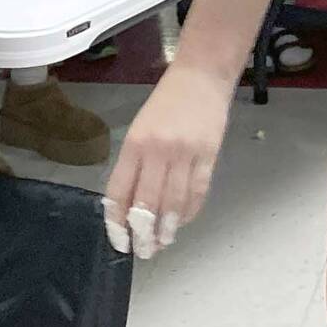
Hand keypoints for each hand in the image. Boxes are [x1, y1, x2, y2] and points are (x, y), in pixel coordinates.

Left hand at [102, 62, 232, 258]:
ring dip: (167, 229)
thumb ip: (135, 162)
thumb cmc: (167, 101)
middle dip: (143, 233)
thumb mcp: (141, 127)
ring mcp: (185, 154)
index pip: (120, 191)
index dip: (117, 220)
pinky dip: (189, 212)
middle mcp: (157, 151)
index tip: (119, 239)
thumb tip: (130, 202)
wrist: (201, 76)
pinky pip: (197, 192)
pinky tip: (182, 222)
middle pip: (147, 203)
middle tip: (143, 251)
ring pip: (173, 203)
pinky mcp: (208, 155)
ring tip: (163, 243)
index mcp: (134, 144)